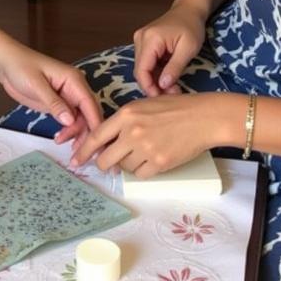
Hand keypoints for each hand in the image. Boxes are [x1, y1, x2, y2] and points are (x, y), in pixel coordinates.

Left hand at [0, 43, 101, 144]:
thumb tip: (70, 120)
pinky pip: (70, 121)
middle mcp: (75, 89)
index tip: (96, 143)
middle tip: (79, 153)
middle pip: (89, 114)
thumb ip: (54, 103)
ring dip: (77, 135)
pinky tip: (61, 140)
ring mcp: (68, 98)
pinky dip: (69, 131)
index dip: (95, 124)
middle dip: (87, 134)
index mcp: (74, 80)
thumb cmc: (21, 68)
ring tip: (69, 150)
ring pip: (81, 120)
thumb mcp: (36, 85)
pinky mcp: (59, 105)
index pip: (90, 104)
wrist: (5, 64)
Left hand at [70, 92, 237, 176]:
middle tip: (109, 163)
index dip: (84, 150)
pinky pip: (141, 175)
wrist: (203, 117)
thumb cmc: (175, 108)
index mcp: (126, 114)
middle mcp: (132, 131)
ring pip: (125, 168)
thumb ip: (124, 120)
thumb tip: (107, 139)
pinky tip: (153, 159)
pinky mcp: (159, 163)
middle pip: (105, 159)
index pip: (97, 136)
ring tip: (144, 151)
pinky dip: (144, 170)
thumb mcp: (145, 105)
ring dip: (129, 164)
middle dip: (105, 163)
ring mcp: (146, 148)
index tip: (76, 160)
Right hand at [133, 2, 206, 96]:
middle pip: (140, 70)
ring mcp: (140, 40)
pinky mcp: (144, 42)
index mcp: (150, 39)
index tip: (161, 99)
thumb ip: (174, 68)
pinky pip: (146, 62)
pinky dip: (155, 72)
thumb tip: (163, 86)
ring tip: (172, 88)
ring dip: (154, 80)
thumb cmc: (191, 26)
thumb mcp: (188, 48)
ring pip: (142, 68)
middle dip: (153, 86)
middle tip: (172, 94)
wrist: (189, 9)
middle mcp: (140, 39)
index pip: (141, 70)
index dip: (149, 87)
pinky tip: (167, 78)